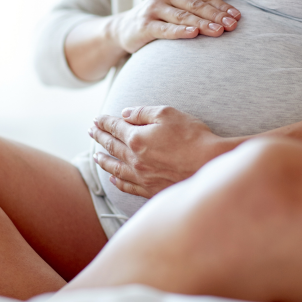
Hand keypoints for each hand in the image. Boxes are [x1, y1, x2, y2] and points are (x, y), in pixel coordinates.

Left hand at [89, 106, 227, 198]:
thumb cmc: (192, 136)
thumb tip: (124, 113)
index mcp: (137, 138)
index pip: (115, 127)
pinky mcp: (151, 189)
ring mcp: (142, 176)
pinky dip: (117, 181)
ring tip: (95, 156)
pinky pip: (127, 186)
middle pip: (112, 146)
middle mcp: (135, 158)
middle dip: (99, 137)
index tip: (96, 119)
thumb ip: (142, 113)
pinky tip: (112, 179)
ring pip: (115, 168)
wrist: (210, 163)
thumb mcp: (167, 114)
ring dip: (103, 160)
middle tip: (91, 132)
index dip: (104, 122)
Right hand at [109, 0, 240, 53]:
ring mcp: (153, 8)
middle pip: (196, 5)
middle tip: (233, 25)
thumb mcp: (177, 2)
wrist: (125, 28)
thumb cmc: (157, 16)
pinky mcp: (144, 25)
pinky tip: (193, 33)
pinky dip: (180, 31)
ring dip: (203, 24)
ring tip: (219, 31)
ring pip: (183, 16)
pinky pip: (165, 29)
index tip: (237, 17)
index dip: (222, 7)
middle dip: (216, 16)